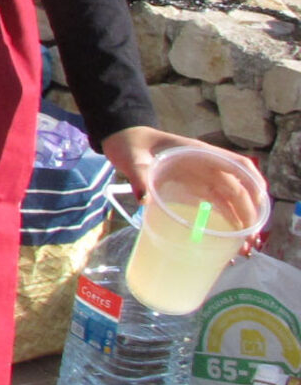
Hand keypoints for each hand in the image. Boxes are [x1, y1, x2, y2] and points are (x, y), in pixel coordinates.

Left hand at [103, 127, 273, 249]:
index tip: (258, 205)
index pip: (236, 166)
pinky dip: (227, 216)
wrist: (125, 141)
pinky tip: (230, 234)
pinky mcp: (194, 187)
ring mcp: (202, 177)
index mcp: (198, 153)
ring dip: (240, 217)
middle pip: (237, 187)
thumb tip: (144, 199)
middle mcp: (206, 165)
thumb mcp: (133, 158)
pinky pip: (217, 201)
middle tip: (249, 237)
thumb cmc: (132, 145)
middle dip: (248, 211)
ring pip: (230, 197)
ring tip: (243, 243)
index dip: (251, 183)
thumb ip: (139, 175)